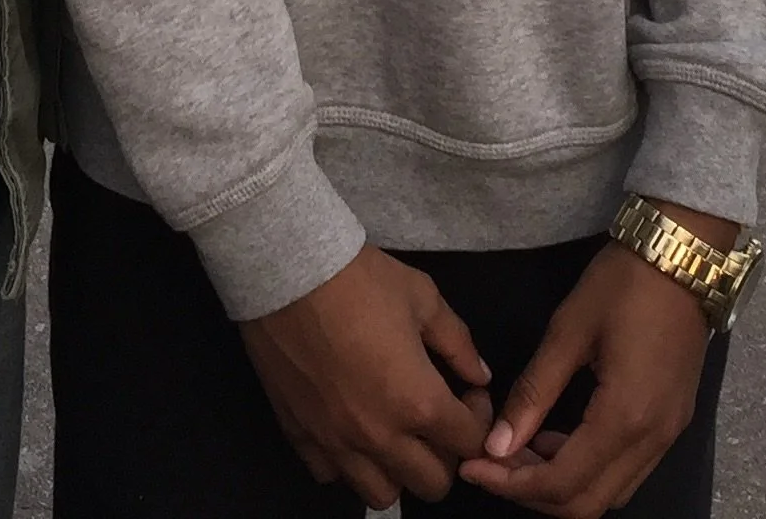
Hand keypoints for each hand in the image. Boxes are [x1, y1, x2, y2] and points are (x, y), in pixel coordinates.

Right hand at [238, 245, 493, 507]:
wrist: (287, 269)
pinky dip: (345, 462)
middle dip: (445, 453)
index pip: (470, 442)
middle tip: (434, 416)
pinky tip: (347, 427)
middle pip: (433, 484)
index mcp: (418, 402)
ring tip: (392, 430)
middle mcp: (380, 436)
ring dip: (396, 469)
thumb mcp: (422, 297)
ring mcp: (336, 441)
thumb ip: (458, 342)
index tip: (466, 393)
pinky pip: (330, 474)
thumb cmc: (360, 280)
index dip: (477, 418)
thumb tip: (478, 374)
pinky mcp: (299, 434)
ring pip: (382, 494)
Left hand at [457, 212, 725, 516]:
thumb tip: (497, 442)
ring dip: (562, 484)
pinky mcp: (671, 424)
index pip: (564, 482)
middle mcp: (652, 440)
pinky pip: (626, 470)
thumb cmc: (621, 285)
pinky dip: (587, 468)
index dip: (514, 484)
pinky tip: (554, 438)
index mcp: (625, 418)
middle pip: (589, 502)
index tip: (472, 467)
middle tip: (491, 464)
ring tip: (517, 450)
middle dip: (534, 492)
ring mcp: (667, 436)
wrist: (682, 256)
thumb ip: (534, 392)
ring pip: (610, 492)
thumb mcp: (567, 331)